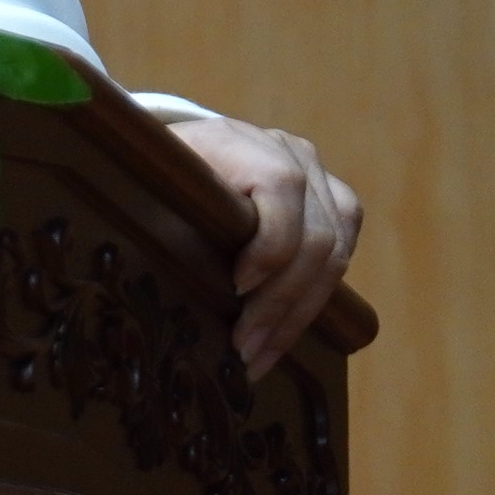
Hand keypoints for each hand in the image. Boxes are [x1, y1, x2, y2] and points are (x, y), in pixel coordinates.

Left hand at [166, 113, 362, 378]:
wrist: (185, 153)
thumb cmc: (159, 176)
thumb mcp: (150, 184)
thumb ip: (159, 211)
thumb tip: (155, 274)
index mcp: (239, 140)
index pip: (281, 185)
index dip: (268, 243)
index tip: (236, 289)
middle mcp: (290, 151)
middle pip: (315, 236)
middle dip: (279, 303)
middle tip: (245, 350)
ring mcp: (319, 176)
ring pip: (336, 255)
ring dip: (298, 315)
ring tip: (261, 355)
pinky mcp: (335, 202)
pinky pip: (343, 256)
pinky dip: (314, 301)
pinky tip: (283, 333)